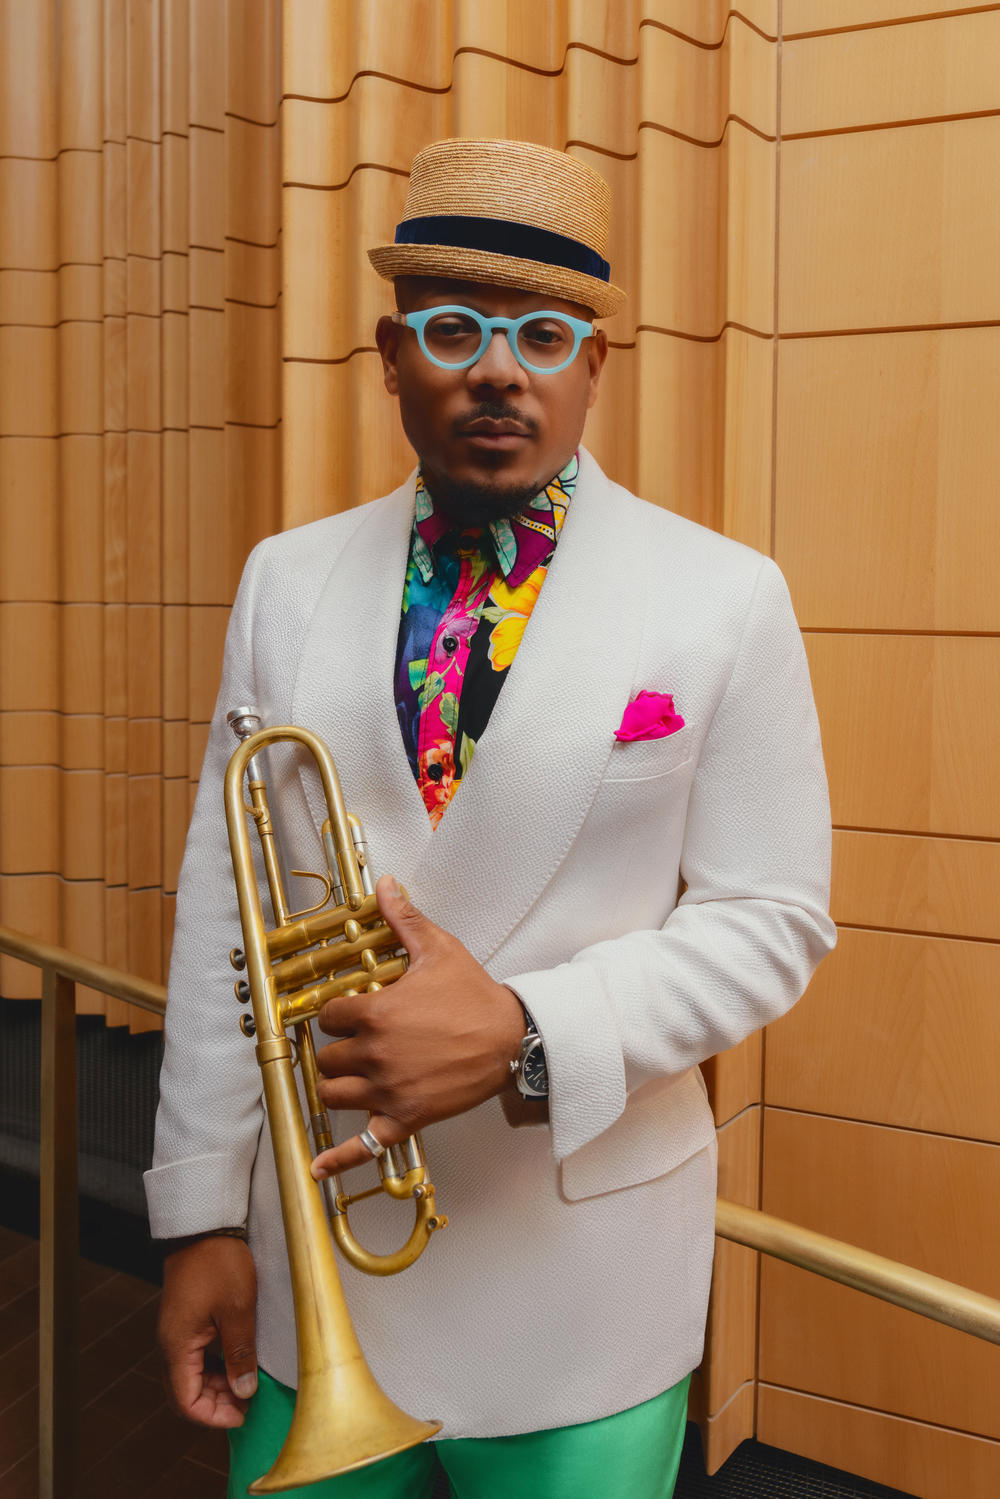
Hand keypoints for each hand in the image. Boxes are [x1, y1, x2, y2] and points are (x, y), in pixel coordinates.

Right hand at [158, 1235, 257, 1427]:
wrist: (204, 1226)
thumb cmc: (218, 1263)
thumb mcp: (237, 1310)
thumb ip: (240, 1354)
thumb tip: (244, 1392)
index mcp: (177, 1346)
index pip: (186, 1401)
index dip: (213, 1416)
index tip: (242, 1415)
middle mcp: (171, 1344)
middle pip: (187, 1392)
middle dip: (217, 1403)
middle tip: (250, 1401)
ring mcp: (177, 1332)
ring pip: (193, 1375)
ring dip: (218, 1385)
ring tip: (248, 1382)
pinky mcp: (186, 1321)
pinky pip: (197, 1357)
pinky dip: (216, 1367)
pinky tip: (238, 1361)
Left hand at [310, 875, 525, 1177]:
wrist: (513, 1039)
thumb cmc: (475, 996)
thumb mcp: (439, 950)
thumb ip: (405, 919)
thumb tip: (385, 885)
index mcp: (375, 1014)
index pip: (328, 1017)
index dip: (338, 1014)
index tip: (349, 1014)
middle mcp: (374, 1054)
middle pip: (327, 1058)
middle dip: (337, 1050)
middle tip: (355, 1044)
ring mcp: (387, 1090)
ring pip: (333, 1094)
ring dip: (336, 1086)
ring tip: (350, 1077)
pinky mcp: (405, 1119)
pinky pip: (364, 1146)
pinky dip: (338, 1159)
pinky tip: (319, 1166)